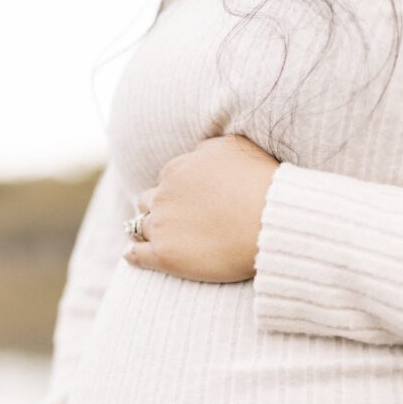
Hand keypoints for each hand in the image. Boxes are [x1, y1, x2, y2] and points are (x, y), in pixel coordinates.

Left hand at [123, 134, 279, 282]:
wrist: (270, 221)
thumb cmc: (262, 183)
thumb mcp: (236, 147)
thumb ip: (209, 149)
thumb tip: (197, 153)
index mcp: (177, 169)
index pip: (167, 179)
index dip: (178, 191)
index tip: (189, 201)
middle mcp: (164, 195)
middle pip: (149, 201)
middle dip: (159, 208)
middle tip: (173, 220)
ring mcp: (162, 225)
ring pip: (141, 226)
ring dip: (146, 231)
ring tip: (151, 239)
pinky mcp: (165, 255)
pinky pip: (137, 255)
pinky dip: (133, 255)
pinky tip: (131, 256)